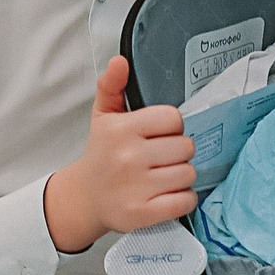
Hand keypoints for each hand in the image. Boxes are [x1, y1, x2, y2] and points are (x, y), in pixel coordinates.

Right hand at [43, 56, 196, 254]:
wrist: (84, 198)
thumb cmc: (101, 155)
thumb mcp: (103, 117)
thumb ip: (112, 86)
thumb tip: (119, 61)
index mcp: (121, 129)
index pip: (173, 119)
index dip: (171, 128)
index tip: (158, 136)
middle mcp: (128, 157)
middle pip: (186, 147)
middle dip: (177, 153)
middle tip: (160, 159)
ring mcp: (136, 187)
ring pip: (189, 174)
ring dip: (181, 177)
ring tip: (163, 177)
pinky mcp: (143, 213)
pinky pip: (185, 201)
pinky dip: (183, 199)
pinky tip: (168, 195)